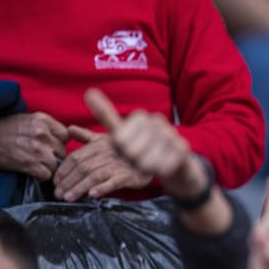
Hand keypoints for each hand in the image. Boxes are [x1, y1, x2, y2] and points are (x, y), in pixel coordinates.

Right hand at [0, 112, 69, 179]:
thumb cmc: (3, 129)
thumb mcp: (27, 119)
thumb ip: (46, 126)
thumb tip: (61, 138)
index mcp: (43, 120)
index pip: (66, 135)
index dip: (60, 142)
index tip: (52, 146)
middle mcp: (43, 133)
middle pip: (63, 151)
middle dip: (55, 156)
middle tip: (44, 158)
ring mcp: (37, 149)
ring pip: (56, 165)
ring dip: (49, 168)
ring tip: (39, 166)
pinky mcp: (30, 164)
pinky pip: (47, 175)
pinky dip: (42, 176)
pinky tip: (34, 173)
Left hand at [52, 128, 151, 200]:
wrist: (152, 156)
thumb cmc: (125, 150)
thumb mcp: (106, 139)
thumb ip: (87, 136)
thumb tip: (69, 129)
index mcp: (99, 144)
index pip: (76, 157)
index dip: (64, 169)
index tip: (55, 181)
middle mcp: (107, 153)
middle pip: (82, 167)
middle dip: (68, 181)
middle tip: (58, 193)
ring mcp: (118, 165)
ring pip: (94, 176)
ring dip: (80, 187)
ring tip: (68, 198)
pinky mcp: (129, 176)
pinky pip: (114, 182)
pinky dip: (103, 188)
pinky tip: (92, 195)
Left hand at [84, 88, 209, 201]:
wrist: (175, 162)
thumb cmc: (143, 149)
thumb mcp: (121, 135)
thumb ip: (105, 117)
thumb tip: (86, 97)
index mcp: (140, 117)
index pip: (119, 140)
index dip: (122, 150)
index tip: (128, 149)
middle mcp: (157, 121)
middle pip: (131, 152)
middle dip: (134, 160)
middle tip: (142, 157)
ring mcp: (171, 133)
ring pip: (147, 161)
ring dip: (147, 167)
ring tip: (154, 161)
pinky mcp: (182, 149)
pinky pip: (162, 168)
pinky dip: (160, 171)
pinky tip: (165, 165)